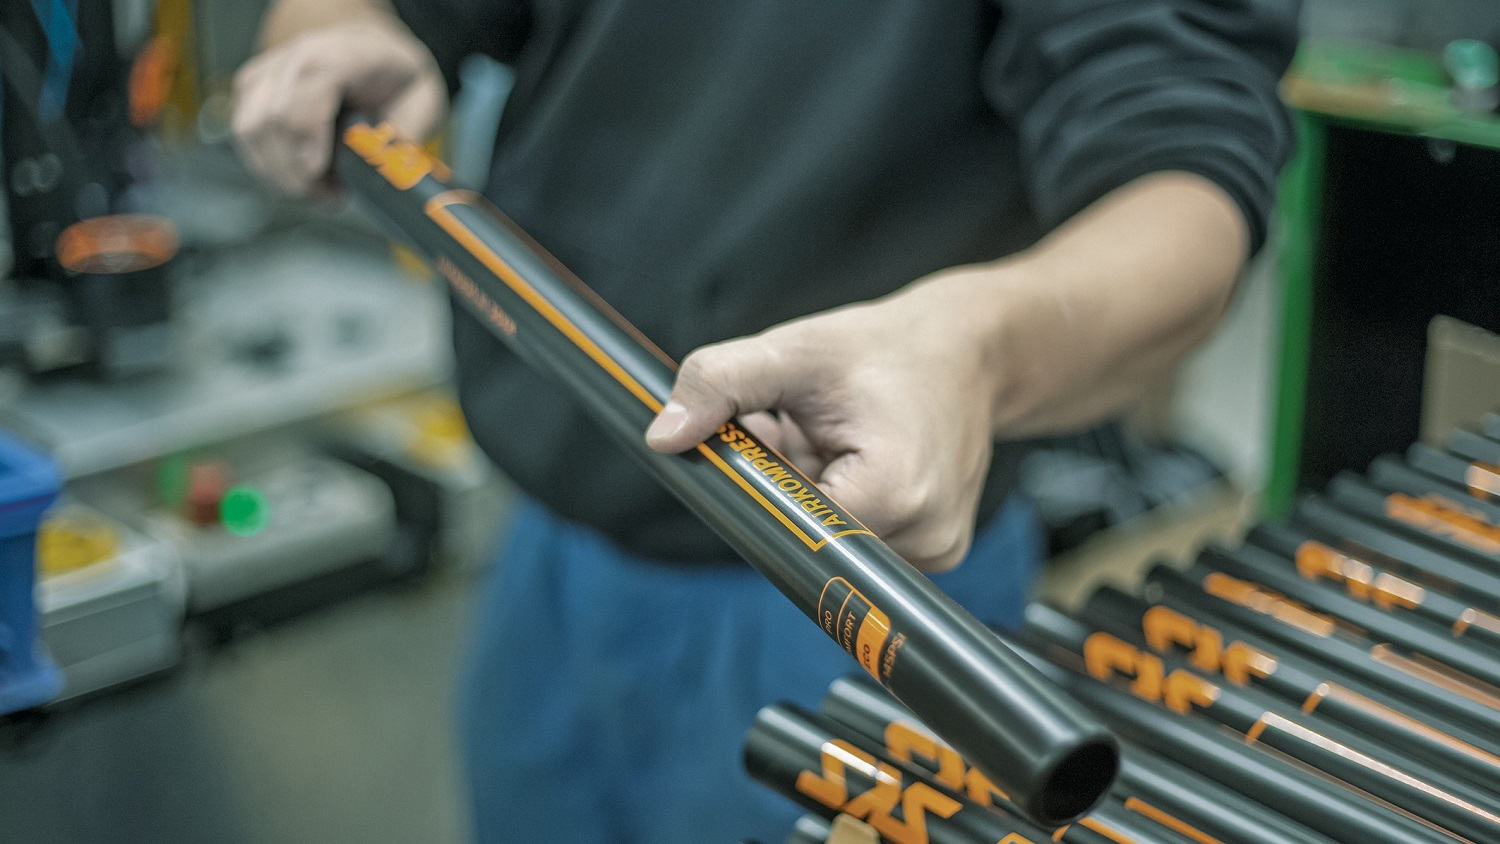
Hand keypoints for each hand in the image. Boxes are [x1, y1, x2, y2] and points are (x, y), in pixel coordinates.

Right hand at [231, 16, 445, 196]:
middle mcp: (295, 58)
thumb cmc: (395, 77)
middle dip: (297, 172)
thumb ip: (406, 135)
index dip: (307, 134)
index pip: (309, 88)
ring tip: (319, 191)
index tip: (318, 174)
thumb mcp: (423, 101)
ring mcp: (268, 73)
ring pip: (251, 131)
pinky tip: (301, 178)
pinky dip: (270, 166)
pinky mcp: (252, 91)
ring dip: (281, 174)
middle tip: (331, 197)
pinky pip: (247, 136)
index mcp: (340, 54)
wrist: (371, 53)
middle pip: (272, 118)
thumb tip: (391, 172)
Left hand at [644, 270, 1004, 572]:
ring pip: (834, 544)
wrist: (970, 351)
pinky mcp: (936, 551)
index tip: (767, 448)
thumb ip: (721, 385)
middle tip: (799, 432)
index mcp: (894, 492)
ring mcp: (936, 551)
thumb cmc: (887, 349)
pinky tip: (855, 460)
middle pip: (812, 541)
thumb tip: (663, 435)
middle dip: (787, 492)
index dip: (763, 496)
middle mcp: (925, 536)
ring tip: (831, 441)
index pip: (792, 531)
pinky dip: (845, 505)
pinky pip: (864, 542)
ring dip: (814, 499)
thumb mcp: (795, 352)